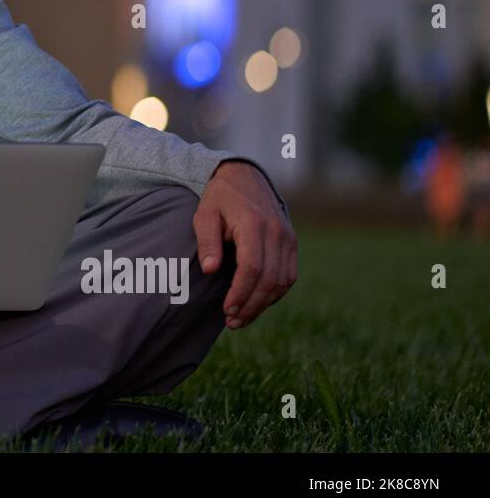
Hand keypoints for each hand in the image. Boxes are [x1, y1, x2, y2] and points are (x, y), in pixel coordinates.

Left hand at [192, 160, 296, 329]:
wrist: (244, 176)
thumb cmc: (220, 198)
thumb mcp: (204, 214)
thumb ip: (207, 241)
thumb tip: (211, 269)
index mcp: (254, 224)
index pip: (252, 268)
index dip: (241, 293)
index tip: (227, 310)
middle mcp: (276, 232)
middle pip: (270, 279)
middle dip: (252, 305)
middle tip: (232, 321)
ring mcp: (288, 237)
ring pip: (283, 281)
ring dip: (264, 303)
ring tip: (242, 318)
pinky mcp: (292, 242)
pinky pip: (289, 274)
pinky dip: (275, 293)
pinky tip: (258, 303)